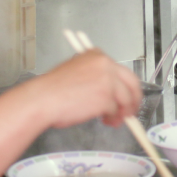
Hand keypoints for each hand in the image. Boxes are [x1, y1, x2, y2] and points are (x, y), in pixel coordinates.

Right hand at [28, 50, 142, 128]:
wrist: (43, 99)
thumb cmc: (52, 89)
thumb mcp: (76, 72)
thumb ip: (95, 76)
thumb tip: (109, 91)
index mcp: (96, 56)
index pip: (120, 70)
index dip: (124, 86)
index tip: (125, 95)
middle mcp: (105, 65)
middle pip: (132, 82)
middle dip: (134, 99)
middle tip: (130, 110)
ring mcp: (107, 81)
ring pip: (126, 99)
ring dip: (122, 112)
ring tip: (113, 120)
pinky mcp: (106, 98)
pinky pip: (116, 111)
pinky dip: (113, 118)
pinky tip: (105, 121)